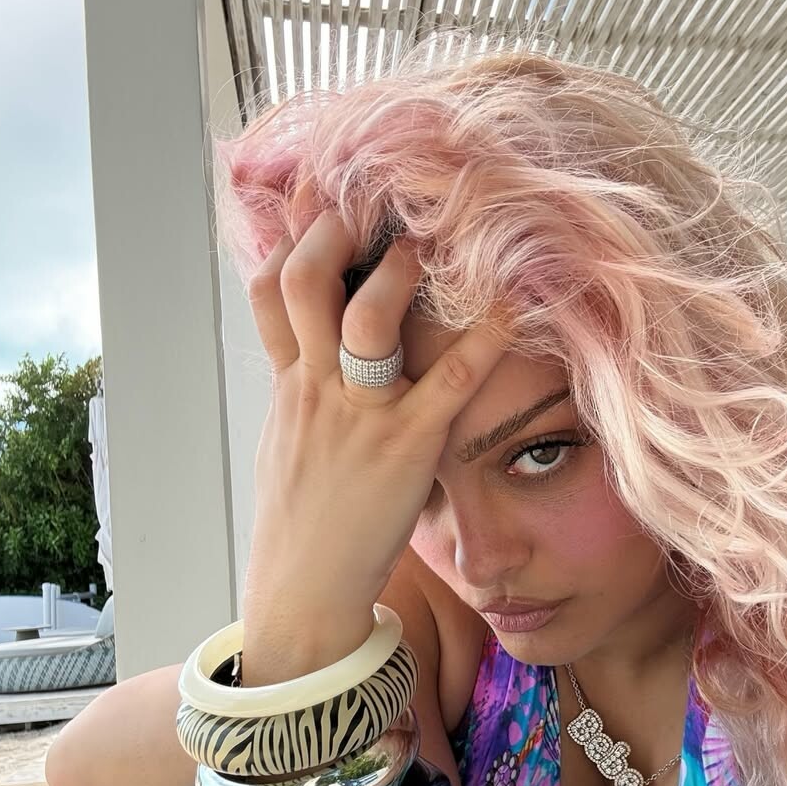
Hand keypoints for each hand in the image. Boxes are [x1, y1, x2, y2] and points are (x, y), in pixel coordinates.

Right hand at [240, 197, 504, 677]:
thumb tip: (307, 353)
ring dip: (400, 270)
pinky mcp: (406, 448)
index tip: (322, 193)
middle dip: (333, 229)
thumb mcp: (284, 443)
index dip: (291, 234)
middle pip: (302, 282)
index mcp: (289, 385)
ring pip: (368, 318)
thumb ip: (298, 388)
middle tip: (375, 195)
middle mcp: (316, 388)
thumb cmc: (302, 519)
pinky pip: (449, 381)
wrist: (304, 592)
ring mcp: (360, 416)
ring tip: (433, 239)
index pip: (270, 289)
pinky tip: (516, 304)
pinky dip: (484, 339)